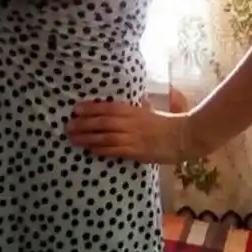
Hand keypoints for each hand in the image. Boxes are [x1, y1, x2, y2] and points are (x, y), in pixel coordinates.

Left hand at [65, 97, 187, 164]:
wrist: (183, 136)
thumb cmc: (167, 122)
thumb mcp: (150, 109)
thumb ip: (138, 106)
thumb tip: (134, 100)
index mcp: (132, 110)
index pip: (107, 107)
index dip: (90, 108)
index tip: (76, 109)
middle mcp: (129, 122)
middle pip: (102, 122)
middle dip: (83, 124)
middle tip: (68, 126)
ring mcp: (132, 137)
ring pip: (104, 137)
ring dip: (87, 138)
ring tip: (73, 139)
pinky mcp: (136, 151)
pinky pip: (115, 151)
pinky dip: (101, 150)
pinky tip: (91, 150)